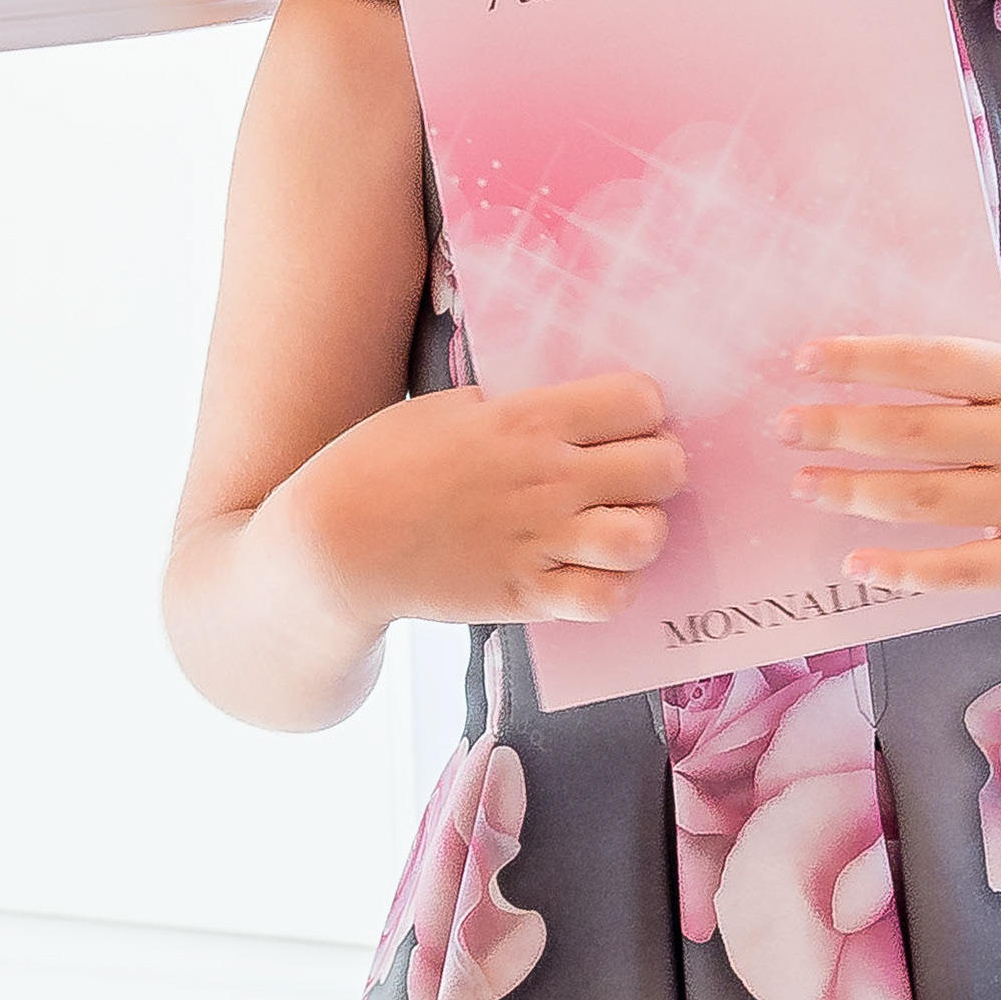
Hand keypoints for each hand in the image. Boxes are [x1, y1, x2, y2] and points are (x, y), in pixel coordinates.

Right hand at [299, 371, 686, 631]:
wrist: (337, 542)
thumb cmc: (381, 463)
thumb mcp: (448, 408)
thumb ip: (512, 406)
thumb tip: (556, 409)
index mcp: (529, 419)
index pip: (641, 401)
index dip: (643, 413)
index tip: (622, 427)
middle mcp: (548, 477)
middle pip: (663, 466)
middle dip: (657, 470)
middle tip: (629, 480)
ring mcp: (540, 540)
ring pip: (646, 536)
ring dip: (643, 531)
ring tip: (617, 530)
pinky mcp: (526, 595)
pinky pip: (608, 598)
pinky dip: (615, 588)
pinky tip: (594, 575)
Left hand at [778, 330, 1000, 609]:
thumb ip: (985, 371)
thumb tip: (885, 368)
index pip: (928, 361)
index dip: (859, 361)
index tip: (804, 362)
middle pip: (912, 433)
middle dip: (836, 429)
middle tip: (784, 428)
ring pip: (922, 501)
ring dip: (852, 493)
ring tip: (805, 486)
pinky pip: (957, 569)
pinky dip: (900, 570)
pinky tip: (856, 565)